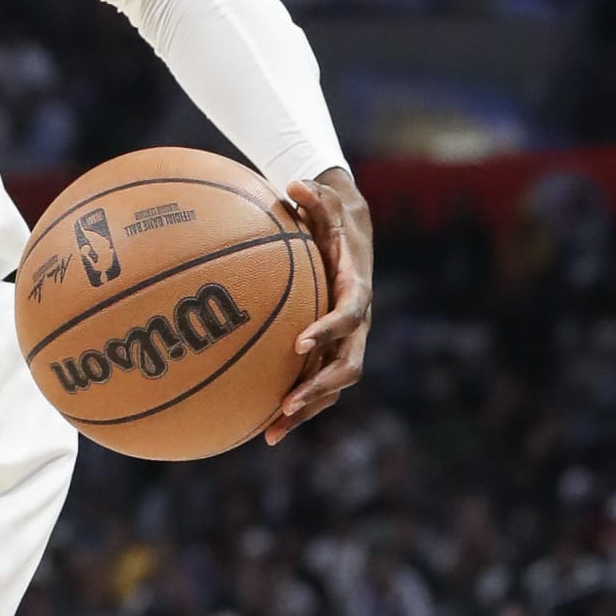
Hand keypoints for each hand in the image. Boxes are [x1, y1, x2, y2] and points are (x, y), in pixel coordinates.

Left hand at [265, 168, 373, 443]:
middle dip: (319, 388)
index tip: (299, 343)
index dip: (328, 330)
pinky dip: (292, 408)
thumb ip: (316, 197)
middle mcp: (356, 325)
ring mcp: (345, 344)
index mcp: (357, 292)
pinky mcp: (329, 354)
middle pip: (347, 366)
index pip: (349, 316)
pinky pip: (314, 386)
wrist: (352, 239)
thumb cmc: (334, 221)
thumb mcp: (328, 206)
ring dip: (305, 411)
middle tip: (288, 404)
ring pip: (331, 387)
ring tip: (270, 433)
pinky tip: (259, 426)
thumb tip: (294, 183)